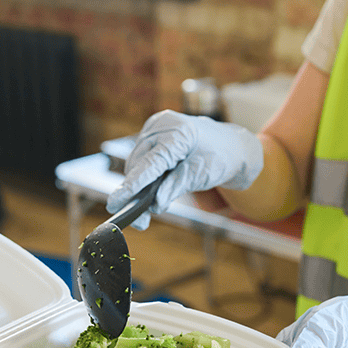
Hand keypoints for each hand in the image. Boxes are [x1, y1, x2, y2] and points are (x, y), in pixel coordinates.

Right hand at [106, 110, 263, 229]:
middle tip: (139, 222)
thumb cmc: (221, 157)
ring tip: (143, 216)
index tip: (117, 202)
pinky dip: (143, 179)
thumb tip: (153, 204)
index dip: (133, 184)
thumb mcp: (202, 175)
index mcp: (179, 131)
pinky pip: (142, 160)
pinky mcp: (152, 137)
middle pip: (139, 163)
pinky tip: (146, 197)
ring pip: (137, 163)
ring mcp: (156, 129)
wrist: (230, 147)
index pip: (151, 162)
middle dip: (135, 193)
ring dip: (137, 189)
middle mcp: (163, 125)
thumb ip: (175, 187)